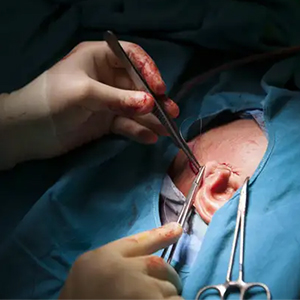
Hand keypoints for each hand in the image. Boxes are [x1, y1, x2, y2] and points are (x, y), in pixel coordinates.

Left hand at [0, 41, 178, 168]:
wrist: (29, 133)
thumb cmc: (51, 101)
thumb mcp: (85, 94)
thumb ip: (118, 99)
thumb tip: (151, 104)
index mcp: (99, 59)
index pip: (132, 58)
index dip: (149, 71)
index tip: (160, 89)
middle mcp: (107, 78)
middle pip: (138, 86)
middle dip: (155, 100)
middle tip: (171, 114)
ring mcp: (108, 101)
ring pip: (135, 107)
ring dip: (151, 118)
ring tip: (168, 130)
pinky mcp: (106, 121)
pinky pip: (126, 124)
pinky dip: (137, 130)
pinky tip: (149, 138)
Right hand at [59, 222, 182, 298]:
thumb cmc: (80, 299)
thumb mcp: (88, 278)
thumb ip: (114, 264)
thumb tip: (150, 263)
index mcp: (98, 261)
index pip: (136, 242)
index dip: (159, 235)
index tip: (178, 229)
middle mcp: (120, 271)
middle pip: (158, 264)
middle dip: (165, 277)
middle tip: (159, 292)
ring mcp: (138, 291)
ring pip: (169, 288)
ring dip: (168, 297)